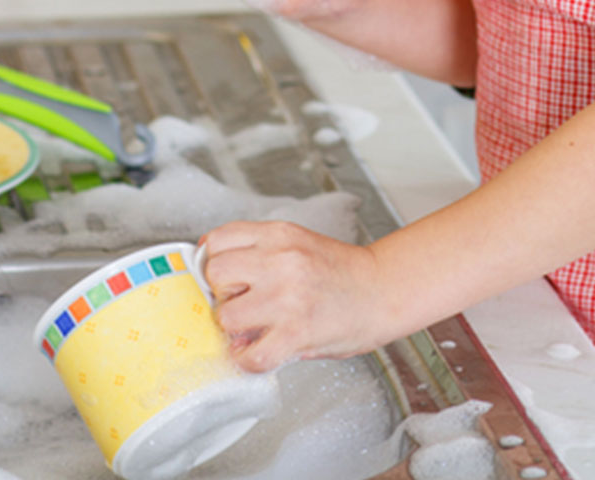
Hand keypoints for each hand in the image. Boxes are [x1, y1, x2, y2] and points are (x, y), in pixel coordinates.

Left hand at [199, 221, 390, 372]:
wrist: (383, 291)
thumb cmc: (340, 272)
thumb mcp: (297, 242)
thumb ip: (258, 249)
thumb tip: (210, 268)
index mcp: (279, 235)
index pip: (217, 241)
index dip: (215, 262)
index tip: (225, 278)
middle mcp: (281, 261)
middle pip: (215, 275)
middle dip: (223, 293)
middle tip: (242, 302)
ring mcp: (288, 297)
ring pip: (226, 316)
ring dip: (236, 328)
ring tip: (255, 327)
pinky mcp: (297, 333)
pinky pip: (251, 355)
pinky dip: (248, 360)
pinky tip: (259, 352)